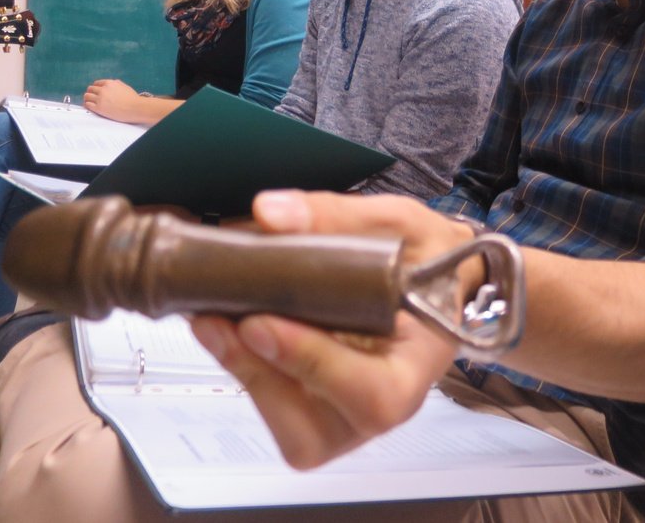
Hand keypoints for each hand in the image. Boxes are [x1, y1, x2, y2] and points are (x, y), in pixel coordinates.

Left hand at [83, 78, 142, 121]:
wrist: (135, 108)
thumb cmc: (132, 98)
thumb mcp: (124, 86)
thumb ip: (116, 84)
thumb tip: (112, 83)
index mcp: (109, 83)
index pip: (97, 83)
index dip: (95, 88)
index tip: (95, 92)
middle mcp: (103, 90)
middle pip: (90, 89)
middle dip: (90, 93)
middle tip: (92, 97)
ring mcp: (100, 99)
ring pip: (87, 96)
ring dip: (87, 98)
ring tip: (89, 102)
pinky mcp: (99, 108)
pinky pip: (87, 105)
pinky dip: (87, 105)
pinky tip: (89, 107)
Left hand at [190, 190, 473, 468]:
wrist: (434, 275)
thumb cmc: (428, 257)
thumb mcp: (400, 222)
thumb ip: (339, 216)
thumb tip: (268, 213)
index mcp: (420, 366)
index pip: (374, 395)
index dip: (313, 366)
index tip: (260, 323)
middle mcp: (386, 406)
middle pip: (317, 431)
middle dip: (259, 375)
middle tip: (217, 321)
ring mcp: (348, 416)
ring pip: (286, 427)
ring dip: (242, 373)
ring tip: (211, 320)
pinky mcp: (317, 406)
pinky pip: (272, 404)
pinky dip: (241, 367)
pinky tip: (221, 325)